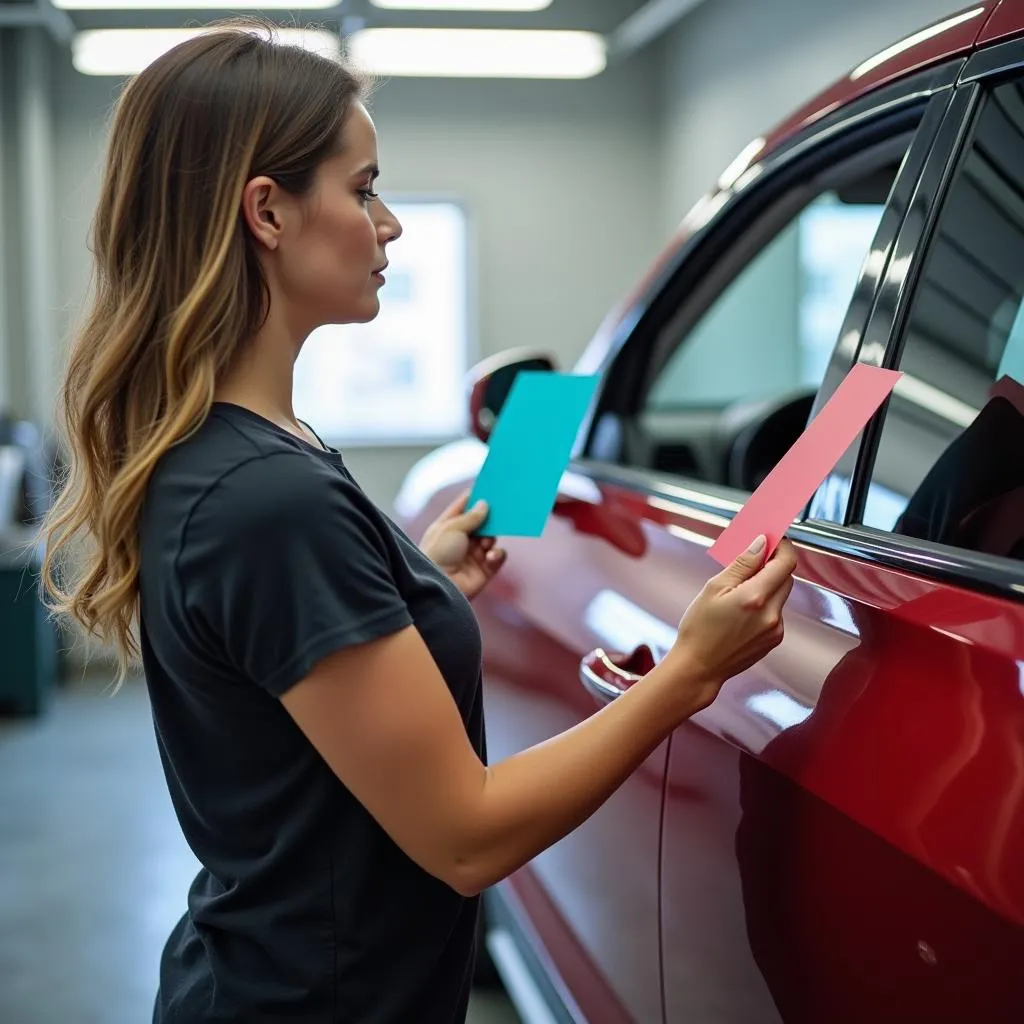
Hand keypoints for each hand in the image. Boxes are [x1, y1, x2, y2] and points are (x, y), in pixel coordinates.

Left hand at [420, 491, 507, 600]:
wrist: (438, 587)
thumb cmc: (438, 554)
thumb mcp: (452, 528)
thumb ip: (471, 516)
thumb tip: (484, 504)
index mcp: (446, 527)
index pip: (462, 507)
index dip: (474, 496)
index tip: (489, 485)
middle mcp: (460, 540)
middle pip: (480, 522)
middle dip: (490, 515)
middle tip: (504, 505)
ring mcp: (472, 555)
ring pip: (491, 538)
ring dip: (491, 538)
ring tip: (486, 541)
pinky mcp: (484, 570)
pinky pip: (497, 556)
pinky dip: (497, 554)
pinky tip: (490, 556)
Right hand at [665, 536, 797, 713]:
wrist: (699, 667)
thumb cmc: (699, 629)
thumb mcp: (714, 588)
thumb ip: (742, 563)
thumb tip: (761, 543)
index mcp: (756, 598)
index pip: (786, 562)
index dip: (782, 546)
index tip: (772, 538)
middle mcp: (772, 614)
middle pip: (786, 576)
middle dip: (772, 564)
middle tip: (751, 558)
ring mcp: (776, 629)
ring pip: (781, 594)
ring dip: (767, 584)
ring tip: (739, 588)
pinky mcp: (774, 639)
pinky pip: (776, 611)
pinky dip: (765, 603)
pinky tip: (741, 609)